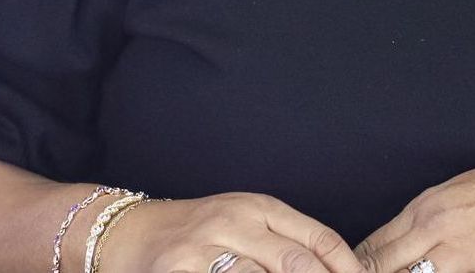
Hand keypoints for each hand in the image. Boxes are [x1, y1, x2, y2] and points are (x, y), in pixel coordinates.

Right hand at [94, 192, 367, 272]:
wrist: (129, 232)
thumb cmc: (198, 232)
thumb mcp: (244, 223)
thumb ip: (284, 244)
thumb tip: (332, 269)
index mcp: (259, 207)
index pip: (318, 239)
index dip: (345, 268)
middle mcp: (234, 222)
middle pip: (295, 264)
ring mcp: (203, 250)